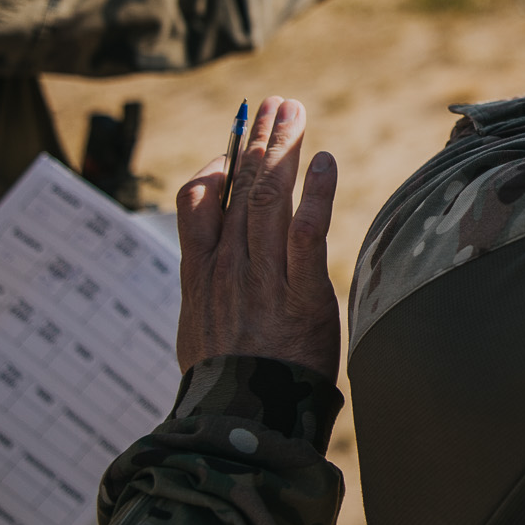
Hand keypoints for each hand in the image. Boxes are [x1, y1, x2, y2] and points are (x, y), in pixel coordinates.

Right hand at [175, 96, 340, 380]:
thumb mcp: (199, 325)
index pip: (200, 200)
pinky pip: (307, 235)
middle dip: (257, 139)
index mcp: (201, 272)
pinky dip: (316, 194)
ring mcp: (262, 277)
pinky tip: (325, 163)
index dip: (220, 162)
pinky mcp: (299, 295)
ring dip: (282, 148)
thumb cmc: (226, 379)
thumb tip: (208, 242)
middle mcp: (228, 265)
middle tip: (273, 103)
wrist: (238, 422)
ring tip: (293, 111)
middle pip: (239, 187)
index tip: (236, 137)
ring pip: (268, 197)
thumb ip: (204, 280)